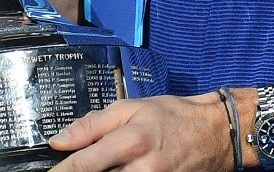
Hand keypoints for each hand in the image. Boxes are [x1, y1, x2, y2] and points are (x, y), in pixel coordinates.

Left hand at [50, 94, 232, 171]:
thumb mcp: (131, 108)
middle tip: (74, 169)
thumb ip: (93, 124)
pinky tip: (117, 170)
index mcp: (130, 142)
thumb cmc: (171, 116)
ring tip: (102, 165)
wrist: (214, 134)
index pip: (84, 165)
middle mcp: (141, 169)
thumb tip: (59, 140)